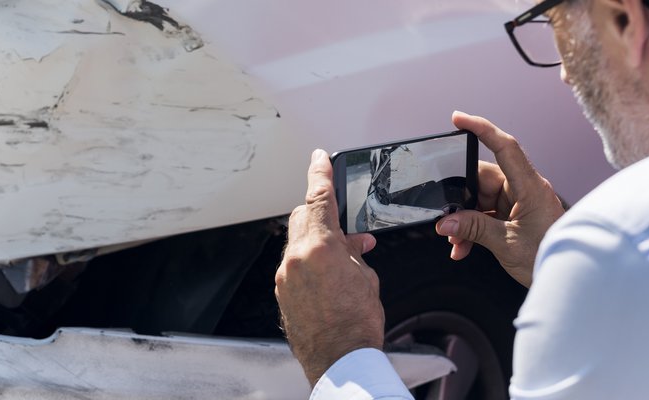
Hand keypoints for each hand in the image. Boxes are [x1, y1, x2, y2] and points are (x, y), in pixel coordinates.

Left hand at [275, 149, 385, 385]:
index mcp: (319, 248)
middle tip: (346, 226)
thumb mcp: (366, 279)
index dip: (320, 174)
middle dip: (322, 214)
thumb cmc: (357, 325)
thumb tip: (352, 245)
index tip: (319, 157)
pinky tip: (330, 278)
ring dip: (319, 242)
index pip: (318, 198)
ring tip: (344, 260)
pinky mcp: (282, 294)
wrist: (340, 362)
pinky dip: (311, 263)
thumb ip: (353, 253)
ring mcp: (285, 278)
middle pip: (303, 218)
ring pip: (298, 243)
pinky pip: (295, 266)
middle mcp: (296, 259)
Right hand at [436, 111, 565, 286]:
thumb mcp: (506, 245)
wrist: (570, 278)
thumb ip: (474, 230)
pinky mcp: (516, 216)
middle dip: (461, 198)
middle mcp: (526, 189)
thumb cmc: (548, 258)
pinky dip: (474, 228)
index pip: (506, 147)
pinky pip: (488, 214)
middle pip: (484, 178)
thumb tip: (446, 222)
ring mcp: (521, 203)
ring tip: (456, 241)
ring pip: (482, 199)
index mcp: (531, 187)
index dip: (482, 128)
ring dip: (465, 219)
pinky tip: (463, 247)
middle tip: (446, 218)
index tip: (458, 118)